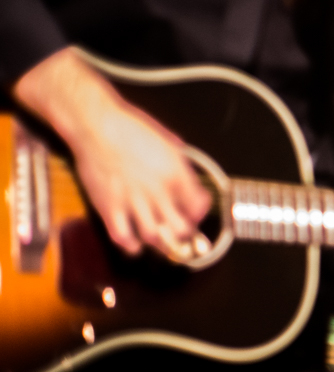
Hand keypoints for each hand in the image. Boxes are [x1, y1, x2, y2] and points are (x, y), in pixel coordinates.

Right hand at [13, 47, 210, 256]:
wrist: (96, 124)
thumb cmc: (130, 127)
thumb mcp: (168, 141)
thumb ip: (181, 163)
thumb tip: (188, 175)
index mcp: (176, 174)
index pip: (199, 206)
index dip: (200, 212)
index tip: (196, 212)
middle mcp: (158, 191)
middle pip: (181, 229)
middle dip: (185, 234)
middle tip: (182, 231)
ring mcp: (133, 201)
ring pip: (155, 238)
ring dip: (161, 243)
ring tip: (162, 239)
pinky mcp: (109, 207)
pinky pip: (123, 237)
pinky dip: (131, 246)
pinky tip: (136, 243)